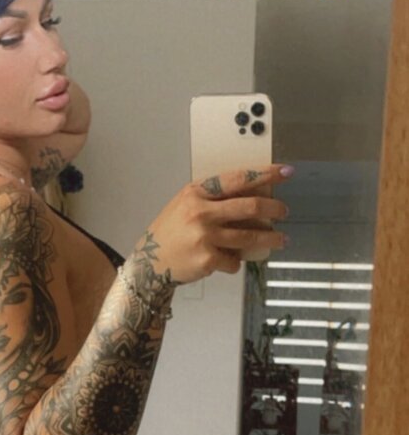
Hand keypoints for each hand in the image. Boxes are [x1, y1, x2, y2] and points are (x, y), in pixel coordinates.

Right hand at [141, 164, 290, 285]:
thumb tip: (251, 197)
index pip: (237, 178)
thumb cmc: (170, 233)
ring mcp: (204, 236)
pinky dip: (236, 262)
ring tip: (280, 239)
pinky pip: (235, 260)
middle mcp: (200, 212)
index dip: (265, 174)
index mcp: (196, 193)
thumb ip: (213, 199)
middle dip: (274, 208)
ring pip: (249, 236)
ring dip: (270, 239)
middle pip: (249, 207)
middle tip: (284, 211)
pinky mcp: (208, 259)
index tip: (284, 172)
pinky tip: (228, 260)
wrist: (150, 262)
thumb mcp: (185, 205)